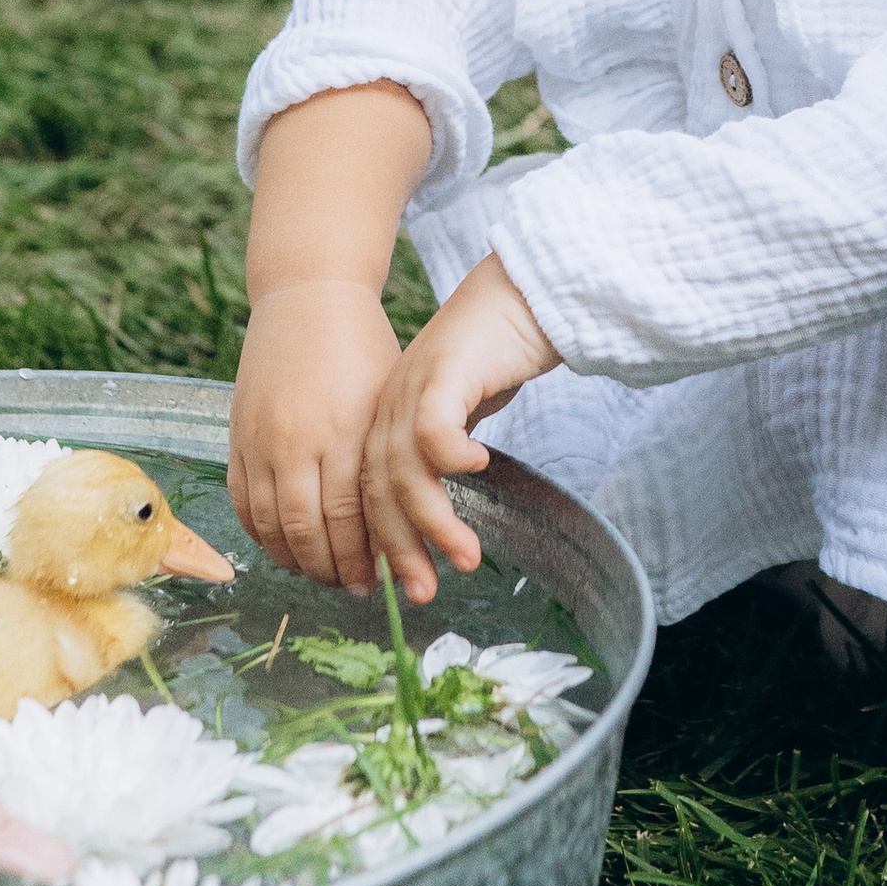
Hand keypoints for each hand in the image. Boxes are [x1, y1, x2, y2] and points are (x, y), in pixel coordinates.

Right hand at [229, 283, 401, 594]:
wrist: (306, 296)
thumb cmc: (362, 346)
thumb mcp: (387, 400)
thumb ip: (384, 460)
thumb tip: (399, 524)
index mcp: (341, 431)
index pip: (348, 517)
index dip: (363, 557)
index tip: (380, 579)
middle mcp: (294, 441)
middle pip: (305, 530)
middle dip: (331, 569)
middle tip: (353, 587)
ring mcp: (258, 440)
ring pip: (268, 524)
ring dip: (295, 559)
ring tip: (320, 574)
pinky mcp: (236, 436)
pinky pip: (242, 502)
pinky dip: (261, 534)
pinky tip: (284, 546)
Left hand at [361, 255, 561, 605]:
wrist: (518, 293)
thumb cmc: (493, 355)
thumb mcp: (458, 414)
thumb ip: (440, 454)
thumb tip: (438, 506)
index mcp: (385, 421)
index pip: (369, 494)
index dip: (383, 544)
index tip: (403, 587)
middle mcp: (389, 406)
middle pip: (378, 490)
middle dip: (401, 547)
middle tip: (424, 592)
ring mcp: (412, 387)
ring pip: (406, 469)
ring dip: (434, 518)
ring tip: (465, 555)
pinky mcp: (444, 371)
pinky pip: (434, 423)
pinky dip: (450, 452)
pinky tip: (478, 469)